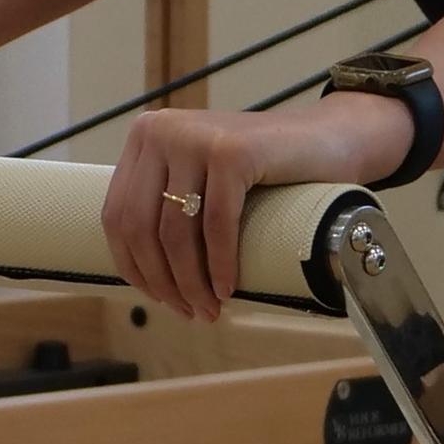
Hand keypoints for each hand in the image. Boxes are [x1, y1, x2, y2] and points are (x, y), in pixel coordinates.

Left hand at [99, 97, 401, 319]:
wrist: (328, 139)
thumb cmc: (264, 172)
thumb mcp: (202, 180)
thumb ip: (168, 204)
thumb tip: (142, 275)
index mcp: (145, 137)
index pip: (116, 215)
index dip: (133, 266)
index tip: (159, 299)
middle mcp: (160, 130)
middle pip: (139, 226)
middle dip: (162, 281)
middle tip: (189, 312)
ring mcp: (195, 137)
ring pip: (175, 232)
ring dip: (191, 282)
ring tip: (209, 310)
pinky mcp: (231, 151)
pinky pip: (216, 225)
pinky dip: (220, 265)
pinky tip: (227, 289)